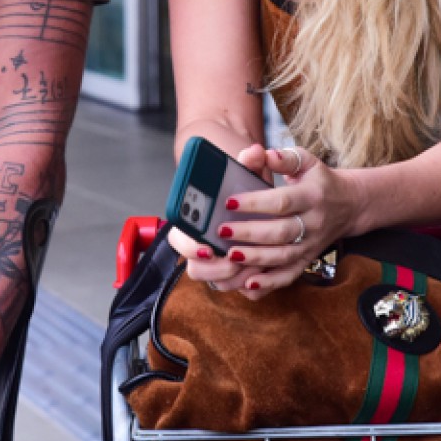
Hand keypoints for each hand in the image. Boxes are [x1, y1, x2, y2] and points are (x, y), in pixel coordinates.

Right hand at [167, 140, 271, 284]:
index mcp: (194, 221)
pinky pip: (234, 288)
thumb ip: (248, 163)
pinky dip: (246, 285)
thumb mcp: (247, 174)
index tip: (208, 246)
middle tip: (234, 259)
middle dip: (216, 268)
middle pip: (195, 268)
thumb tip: (254, 152)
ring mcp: (216, 263)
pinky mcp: (233, 275)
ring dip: (233, 278)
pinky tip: (261, 273)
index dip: (191, 247)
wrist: (255, 201)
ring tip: (252, 266)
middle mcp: (201, 245)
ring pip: (215, 282)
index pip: (179, 238)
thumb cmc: (246, 188)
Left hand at [193, 146, 358, 299]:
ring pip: (283, 257)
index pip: (282, 201)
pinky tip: (248, 285)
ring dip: (255, 259)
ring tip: (230, 255)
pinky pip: (289, 276)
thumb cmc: (319, 181)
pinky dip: (270, 283)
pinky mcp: (307, 260)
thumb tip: (263, 154)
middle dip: (249, 233)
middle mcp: (313, 223)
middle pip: (280, 232)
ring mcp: (311, 245)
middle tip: (221, 231)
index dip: (255, 202)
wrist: (349, 205)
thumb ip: (284, 157)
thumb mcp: (306, 162)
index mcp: (311, 196)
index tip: (229, 201)